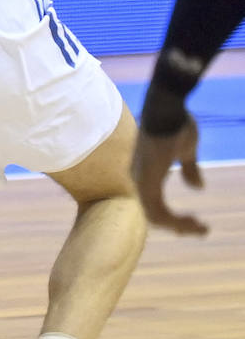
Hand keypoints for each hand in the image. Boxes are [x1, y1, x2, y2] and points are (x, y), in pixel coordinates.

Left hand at [132, 117, 209, 235]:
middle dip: (177, 226)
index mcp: (145, 173)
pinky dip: (174, 220)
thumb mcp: (186, 151)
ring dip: (178, 226)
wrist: (166, 108)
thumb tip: (198, 188)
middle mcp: (138, 179)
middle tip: (199, 231)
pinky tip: (193, 221)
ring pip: (155, 216)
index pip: (154, 205)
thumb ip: (189, 170)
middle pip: (153, 214)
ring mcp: (140, 180)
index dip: (173, 218)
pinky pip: (157, 210)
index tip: (196, 222)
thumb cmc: (175, 124)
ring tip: (200, 229)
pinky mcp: (147, 179)